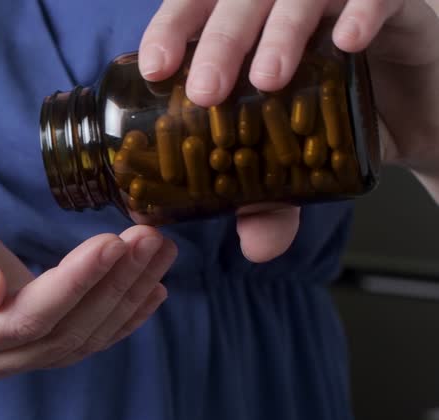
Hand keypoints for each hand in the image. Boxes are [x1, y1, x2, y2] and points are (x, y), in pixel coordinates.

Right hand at [0, 181, 176, 384]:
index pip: (22, 320)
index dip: (73, 287)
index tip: (113, 243)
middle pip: (59, 334)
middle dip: (112, 286)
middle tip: (150, 237)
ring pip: (76, 339)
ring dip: (125, 297)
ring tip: (160, 250)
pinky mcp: (18, 342)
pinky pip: (75, 339)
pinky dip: (118, 317)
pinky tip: (151, 291)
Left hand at [138, 0, 438, 260]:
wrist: (426, 119)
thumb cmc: (349, 126)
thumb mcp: (302, 166)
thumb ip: (276, 200)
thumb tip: (255, 248)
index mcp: (253, 32)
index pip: (200, 8)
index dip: (173, 28)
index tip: (155, 69)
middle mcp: (290, 8)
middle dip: (220, 40)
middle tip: (207, 91)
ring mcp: (341, 1)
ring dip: (281, 30)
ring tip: (268, 79)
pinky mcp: (400, 4)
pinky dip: (362, 10)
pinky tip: (348, 43)